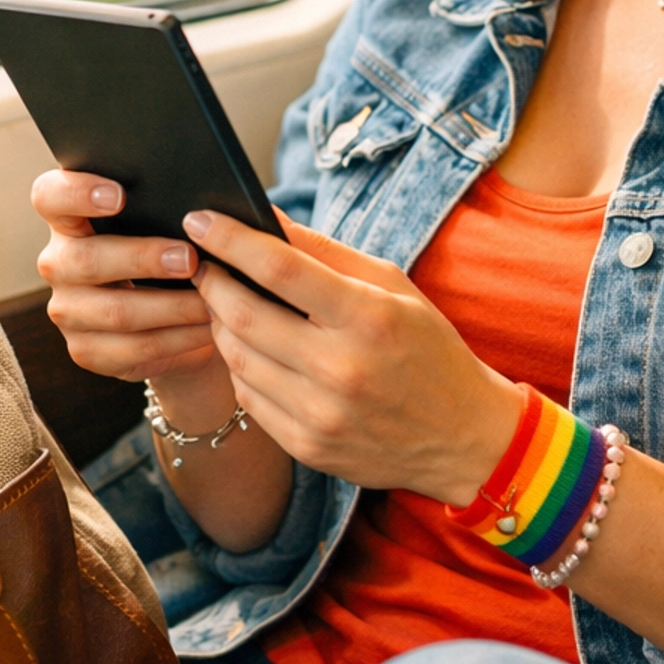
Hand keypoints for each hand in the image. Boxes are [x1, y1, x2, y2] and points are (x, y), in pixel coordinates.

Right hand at [33, 167, 219, 387]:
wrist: (173, 318)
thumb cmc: (170, 254)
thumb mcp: (166, 226)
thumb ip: (170, 208)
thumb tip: (209, 207)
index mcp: (68, 219)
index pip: (50, 197)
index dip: (77, 193)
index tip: (119, 195)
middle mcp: (59, 263)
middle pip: (85, 260)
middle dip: (143, 259)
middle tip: (189, 259)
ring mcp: (67, 311)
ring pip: (115, 311)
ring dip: (172, 306)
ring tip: (214, 299)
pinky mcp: (86, 351)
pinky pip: (133, 348)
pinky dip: (178, 339)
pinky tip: (208, 328)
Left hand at [186, 208, 522, 505]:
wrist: (464, 436)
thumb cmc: (428, 349)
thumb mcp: (392, 287)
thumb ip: (326, 251)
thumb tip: (265, 216)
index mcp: (368, 317)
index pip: (280, 267)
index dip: (230, 239)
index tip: (199, 218)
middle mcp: (341, 369)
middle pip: (243, 315)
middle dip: (212, 282)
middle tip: (204, 265)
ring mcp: (321, 415)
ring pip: (237, 359)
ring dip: (221, 325)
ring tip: (227, 304)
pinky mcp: (308, 447)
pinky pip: (249, 398)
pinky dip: (241, 368)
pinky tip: (254, 351)